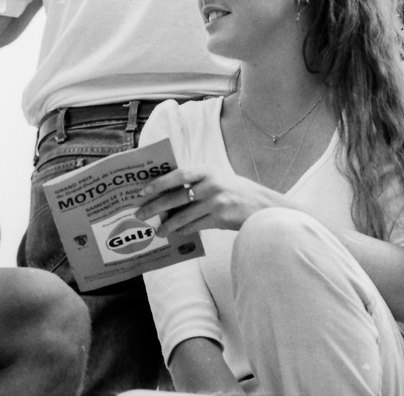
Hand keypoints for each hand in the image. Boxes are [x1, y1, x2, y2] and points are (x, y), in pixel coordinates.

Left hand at [134, 166, 283, 235]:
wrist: (263, 205)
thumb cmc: (233, 190)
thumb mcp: (215, 177)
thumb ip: (194, 181)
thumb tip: (164, 192)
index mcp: (207, 170)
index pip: (179, 174)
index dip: (159, 183)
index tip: (143, 191)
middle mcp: (211, 184)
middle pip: (177, 197)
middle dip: (155, 206)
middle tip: (140, 214)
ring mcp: (217, 202)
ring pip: (184, 215)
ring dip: (168, 224)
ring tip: (157, 230)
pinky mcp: (221, 218)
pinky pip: (195, 226)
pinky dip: (183, 230)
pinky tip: (175, 233)